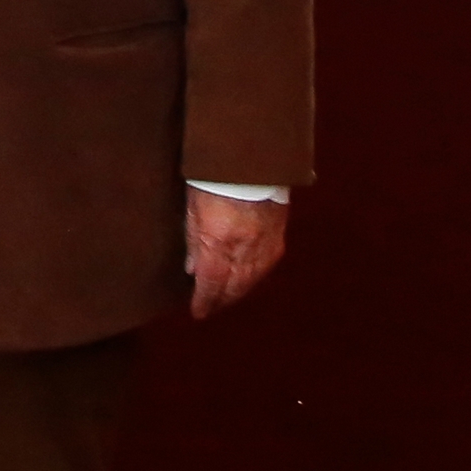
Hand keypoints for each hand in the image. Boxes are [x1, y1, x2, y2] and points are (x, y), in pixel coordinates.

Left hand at [185, 187, 287, 319]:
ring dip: (239, 290)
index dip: (204, 301)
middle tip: (212, 307)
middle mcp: (244, 247)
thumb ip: (194, 241)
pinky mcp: (278, 234)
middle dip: (222, 300)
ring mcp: (265, 242)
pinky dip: (255, 276)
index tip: (198, 312)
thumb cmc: (213, 178)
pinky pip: (267, 265)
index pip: (211, 283)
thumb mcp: (192, 208)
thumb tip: (193, 270)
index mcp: (219, 241)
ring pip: (253, 279)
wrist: (250, 157)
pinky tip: (247, 278)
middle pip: (234, 286)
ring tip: (227, 296)